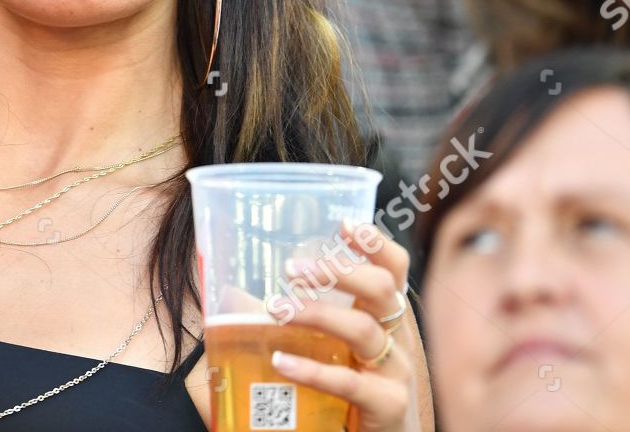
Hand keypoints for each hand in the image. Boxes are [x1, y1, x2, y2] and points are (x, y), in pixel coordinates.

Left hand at [271, 223, 423, 431]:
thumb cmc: (353, 388)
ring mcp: (396, 372)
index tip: (344, 224)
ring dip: (317, 313)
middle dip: (338, 271)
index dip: (375, 243)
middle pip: (381, 290)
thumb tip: (233, 295)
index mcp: (386, 317)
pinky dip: (313, 370)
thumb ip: (296, 320)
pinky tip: (281, 361)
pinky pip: (350, 383)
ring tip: (276, 307)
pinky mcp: (388, 406)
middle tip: (293, 267)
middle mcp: (397, 338)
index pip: (393, 270)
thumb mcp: (332, 348)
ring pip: (362, 330)